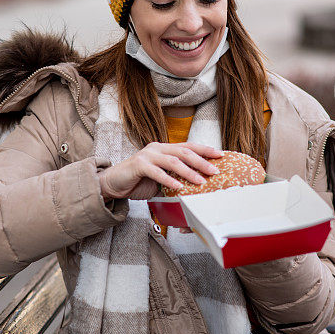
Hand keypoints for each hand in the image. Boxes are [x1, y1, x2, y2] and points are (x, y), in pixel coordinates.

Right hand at [98, 142, 222, 199]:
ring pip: (173, 161)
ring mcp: (147, 155)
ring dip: (189, 171)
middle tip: (215, 170)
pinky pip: (157, 172)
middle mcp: (157, 148)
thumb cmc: (138, 181)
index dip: (205, 150)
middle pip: (184, 151)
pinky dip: (169, 179)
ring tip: (201, 181)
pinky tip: (179, 186)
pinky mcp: (138, 165)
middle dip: (202, 161)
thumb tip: (197, 184)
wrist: (113, 184)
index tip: (221, 154)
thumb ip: (175, 177)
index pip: (188, 146)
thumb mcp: (161, 178)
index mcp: (164, 149)